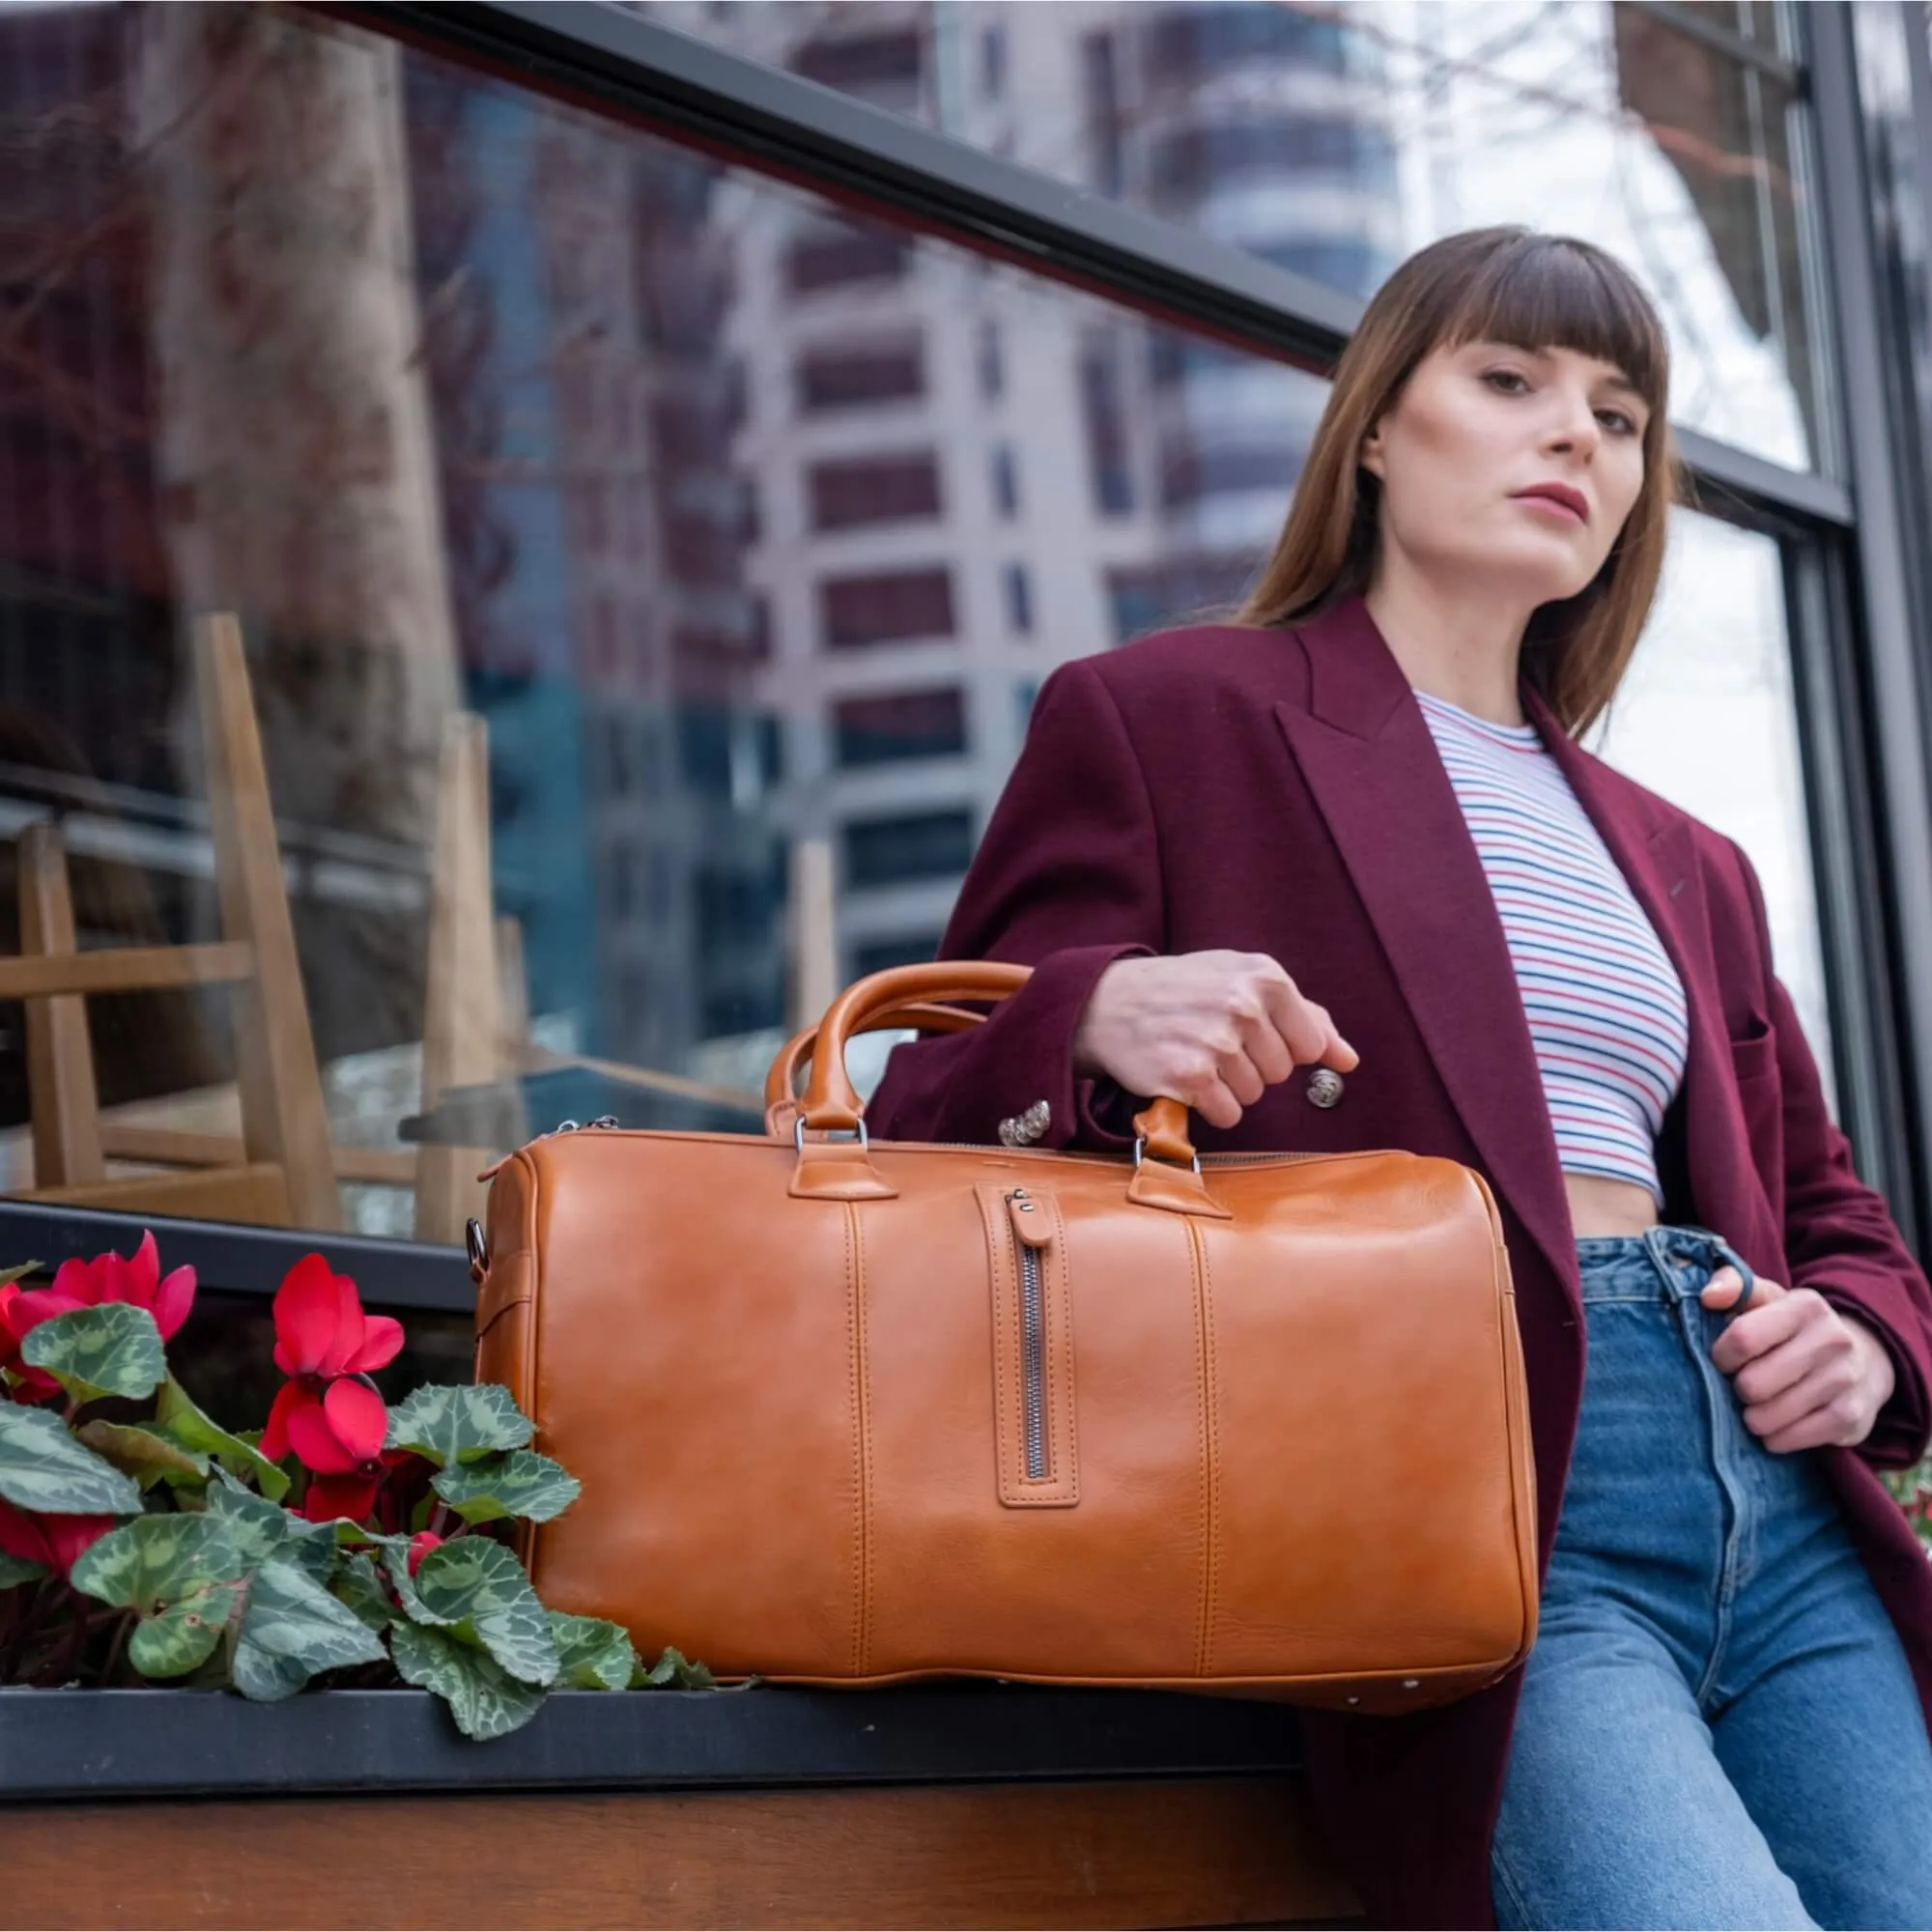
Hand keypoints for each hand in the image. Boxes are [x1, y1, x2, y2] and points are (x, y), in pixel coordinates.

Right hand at [1071, 951, 1357, 1130]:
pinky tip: (1185, 1078)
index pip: (1309, 1045)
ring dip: (1227, 1086)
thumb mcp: (1244, 980)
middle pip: (1280, 1073)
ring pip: (1254, 1095)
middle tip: (1212, 1040)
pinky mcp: (1189, 1076)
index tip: (1247, 1032)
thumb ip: (1305, 1017)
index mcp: (1265, 977)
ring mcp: (1216, 1042)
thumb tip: (1348, 1060)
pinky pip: (1227, 1114)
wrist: (1108, 1002)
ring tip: (1195, 1054)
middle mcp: (1243, 1006)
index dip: (1280, 1046)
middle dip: (1251, 1066)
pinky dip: (1208, 1105)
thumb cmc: (1184, 990)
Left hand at [1703, 1268, 1895, 1452]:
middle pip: (1752, 1384)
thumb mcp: (1768, 1300)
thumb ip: (1734, 1286)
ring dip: (1752, 1417)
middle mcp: (1832, 1340)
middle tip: (1743, 1385)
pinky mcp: (1851, 1417)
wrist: (1863, 1359)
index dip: (1721, 1356)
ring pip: (1767, 1417)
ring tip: (1758, 1404)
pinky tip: (1777, 1424)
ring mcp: (1845, 1380)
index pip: (1742, 1337)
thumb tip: (1708, 1295)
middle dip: (1737, 1389)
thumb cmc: (1793, 1329)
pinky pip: (1789, 1439)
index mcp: (1805, 1306)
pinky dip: (1774, 1438)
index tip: (1724, 1360)